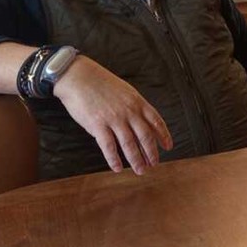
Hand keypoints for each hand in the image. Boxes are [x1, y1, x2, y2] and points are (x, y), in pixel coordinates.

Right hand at [53, 56, 172, 174]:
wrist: (78, 76)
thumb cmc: (100, 83)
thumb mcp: (125, 90)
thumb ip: (134, 105)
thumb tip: (142, 120)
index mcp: (137, 102)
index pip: (156, 121)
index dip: (163, 135)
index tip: (168, 147)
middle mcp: (129, 111)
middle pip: (145, 136)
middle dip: (151, 152)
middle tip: (154, 164)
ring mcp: (114, 119)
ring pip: (129, 144)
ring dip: (136, 159)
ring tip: (140, 170)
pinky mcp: (97, 125)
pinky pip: (108, 146)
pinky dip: (114, 159)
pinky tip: (117, 168)